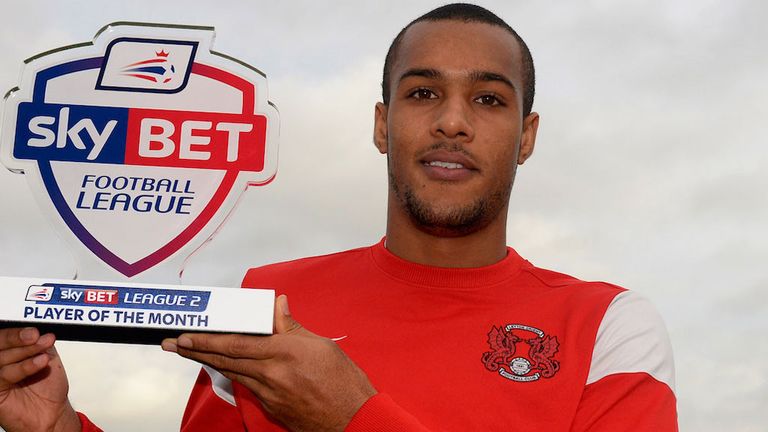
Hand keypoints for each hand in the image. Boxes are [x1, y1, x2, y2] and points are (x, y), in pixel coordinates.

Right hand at [0, 327, 79, 431]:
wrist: (52, 413)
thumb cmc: (47, 388)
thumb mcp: (47, 358)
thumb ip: (40, 344)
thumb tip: (40, 332)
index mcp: (10, 353)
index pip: (6, 338)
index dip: (17, 332)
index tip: (34, 331)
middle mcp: (1, 363)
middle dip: (17, 338)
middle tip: (34, 335)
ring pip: (2, 358)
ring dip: (26, 351)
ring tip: (44, 353)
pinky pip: (4, 376)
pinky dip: (24, 367)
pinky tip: (40, 362)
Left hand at [162, 295, 376, 431]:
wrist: (354, 419)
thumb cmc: (344, 383)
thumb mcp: (322, 345)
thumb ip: (292, 326)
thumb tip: (276, 305)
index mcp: (284, 352)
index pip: (236, 343)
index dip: (207, 339)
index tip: (186, 336)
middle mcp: (272, 374)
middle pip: (226, 360)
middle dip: (195, 351)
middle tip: (173, 344)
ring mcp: (270, 394)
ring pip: (233, 373)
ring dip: (209, 362)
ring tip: (191, 353)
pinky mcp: (272, 408)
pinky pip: (248, 386)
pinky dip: (234, 374)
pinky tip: (226, 368)